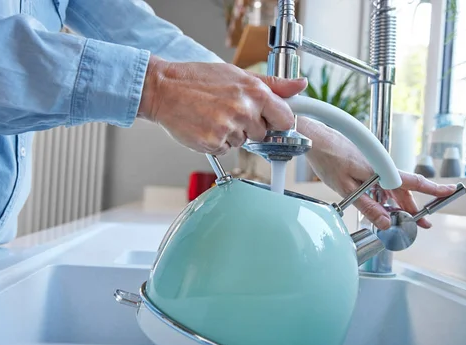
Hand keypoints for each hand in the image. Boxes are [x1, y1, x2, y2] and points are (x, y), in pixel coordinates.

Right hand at [137, 55, 306, 154]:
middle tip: (228, 111)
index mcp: (255, 92)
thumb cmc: (198, 80)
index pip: (285, 119)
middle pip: (262, 134)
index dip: (276, 121)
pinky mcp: (213, 143)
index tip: (267, 119)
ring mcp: (229, 128)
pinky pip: (225, 149)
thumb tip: (301, 85)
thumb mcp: (239, 75)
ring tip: (213, 116)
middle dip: (250, 126)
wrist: (164, 89)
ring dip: (231, 134)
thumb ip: (274, 84)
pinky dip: (216, 141)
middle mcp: (244, 110)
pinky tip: (205, 126)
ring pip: (243, 142)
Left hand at [297, 117, 456, 229]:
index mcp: (381, 171)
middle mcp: (381, 167)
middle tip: (425, 223)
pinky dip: (383, 196)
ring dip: (397, 204)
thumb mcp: (347, 189)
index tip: (450, 192)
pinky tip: (379, 206)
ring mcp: (373, 165)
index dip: (433, 190)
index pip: (413, 183)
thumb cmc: (328, 159)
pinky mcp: (364, 165)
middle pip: (403, 190)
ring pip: (391, 188)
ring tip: (401, 220)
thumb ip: (368, 207)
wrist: (314, 139)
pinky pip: (380, 183)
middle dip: (415, 207)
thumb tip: (386, 223)